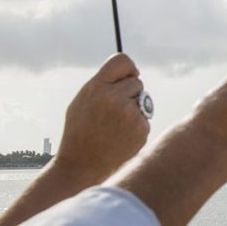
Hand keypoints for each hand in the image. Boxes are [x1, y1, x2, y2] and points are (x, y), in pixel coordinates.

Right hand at [0, 54, 149, 225]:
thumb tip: (130, 70)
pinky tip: (122, 136)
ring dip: (135, 108)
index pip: (122, 60)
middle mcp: (112, 98)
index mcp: (96, 88)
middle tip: (113, 112)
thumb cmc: (81, 131)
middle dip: (129, 93)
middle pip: (136, 81)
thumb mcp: (82, 101)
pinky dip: (137, 125)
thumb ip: (103, 83)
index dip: (128, 69)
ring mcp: (128, 113)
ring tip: (115, 125)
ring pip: (143, 98)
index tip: (127, 78)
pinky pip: (145, 117)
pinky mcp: (140, 128)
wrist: (81, 166)